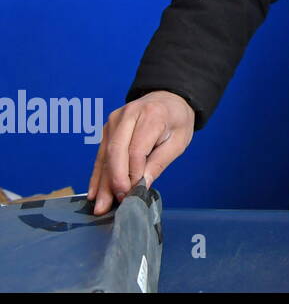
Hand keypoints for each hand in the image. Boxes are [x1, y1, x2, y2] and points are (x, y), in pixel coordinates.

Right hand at [87, 90, 194, 215]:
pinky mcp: (107, 129)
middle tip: (112, 204)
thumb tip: (141, 186)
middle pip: (116, 152)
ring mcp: (114, 120)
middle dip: (113, 181)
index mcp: (152, 115)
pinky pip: (101, 154)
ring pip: (105, 155)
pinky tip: (94, 191)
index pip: (137, 149)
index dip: (133, 174)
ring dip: (102, 182)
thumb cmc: (176, 120)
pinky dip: (98, 174)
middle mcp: (129, 115)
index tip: (133, 193)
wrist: (168, 98)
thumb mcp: (178, 142)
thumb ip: (159, 162)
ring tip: (99, 205)